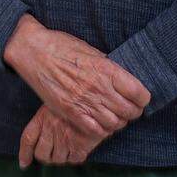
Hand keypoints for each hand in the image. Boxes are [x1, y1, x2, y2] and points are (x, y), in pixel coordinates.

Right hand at [3, 14, 150, 135]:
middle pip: (130, 111)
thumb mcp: (91, 51)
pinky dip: (101, 129)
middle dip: (132, 112)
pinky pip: (95, 130)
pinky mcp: (70, 111)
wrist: (34, 51)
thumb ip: (108, 68)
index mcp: (107, 69)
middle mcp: (99, 87)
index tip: (139, 98)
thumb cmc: (62, 46)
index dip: (143, 98)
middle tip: (128, 109)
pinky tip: (98, 122)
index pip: (139, 93)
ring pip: (115, 124)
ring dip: (117, 122)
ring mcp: (84, 101)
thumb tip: (122, 79)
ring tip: (113, 116)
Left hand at [18, 103, 107, 167]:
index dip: (25, 154)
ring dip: (60, 157)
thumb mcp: (55, 101)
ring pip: (57, 159)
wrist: (98, 98)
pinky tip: (78, 148)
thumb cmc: (75, 99)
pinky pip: (73, 159)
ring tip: (67, 148)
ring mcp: (65, 138)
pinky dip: (74, 156)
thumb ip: (45, 118)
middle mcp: (51, 129)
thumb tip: (36, 138)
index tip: (24, 163)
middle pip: (41, 154)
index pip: (28, 139)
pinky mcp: (80, 145)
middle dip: (45, 156)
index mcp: (43, 117)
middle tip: (52, 153)